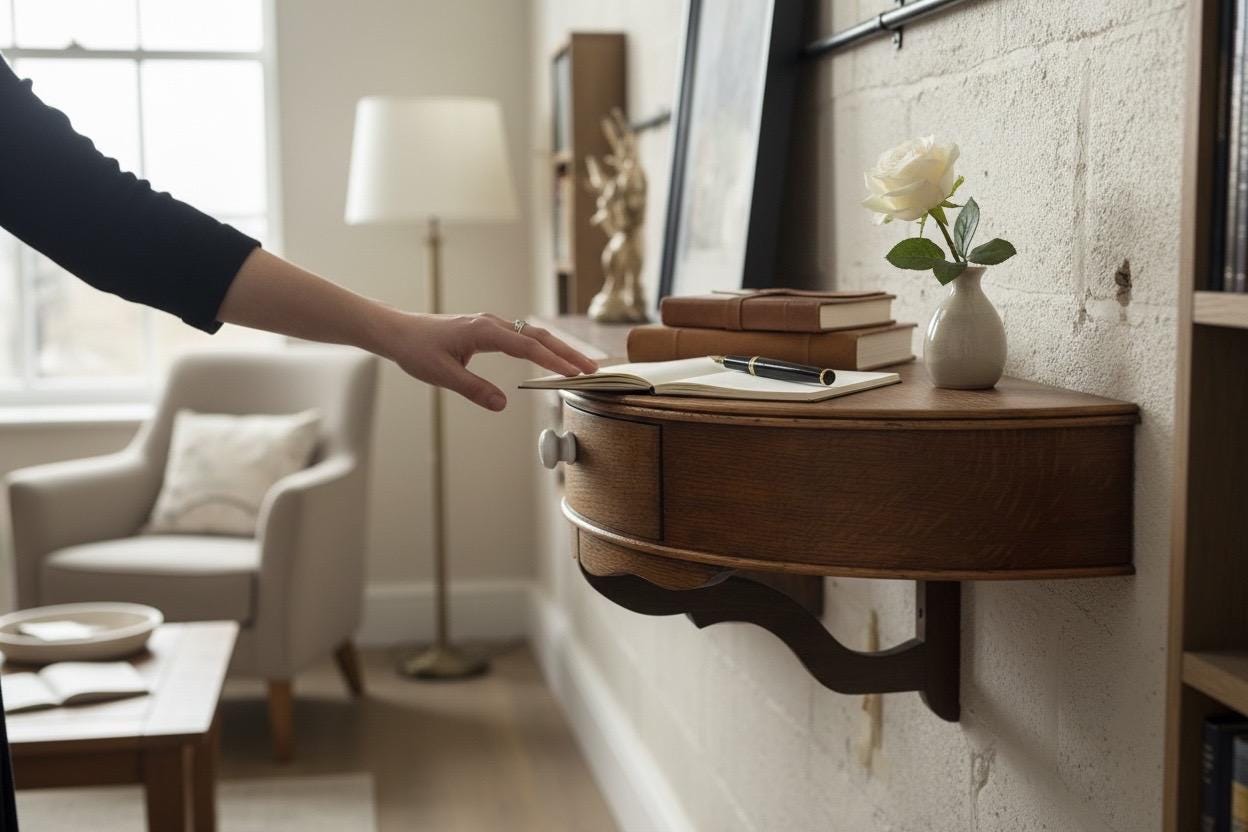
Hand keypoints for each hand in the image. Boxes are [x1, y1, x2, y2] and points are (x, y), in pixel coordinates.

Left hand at [380, 312, 597, 410]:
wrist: (398, 332)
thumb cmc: (417, 350)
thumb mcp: (442, 375)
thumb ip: (474, 389)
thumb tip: (502, 405)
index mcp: (483, 331)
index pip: (527, 346)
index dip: (554, 360)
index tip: (574, 372)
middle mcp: (492, 324)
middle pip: (539, 336)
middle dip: (568, 353)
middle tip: (592, 369)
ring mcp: (491, 326)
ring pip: (533, 335)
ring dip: (558, 349)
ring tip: (581, 366)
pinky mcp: (488, 331)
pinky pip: (523, 338)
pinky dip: (543, 348)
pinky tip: (553, 359)